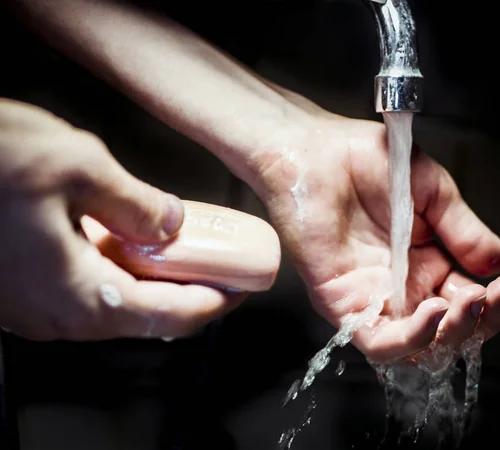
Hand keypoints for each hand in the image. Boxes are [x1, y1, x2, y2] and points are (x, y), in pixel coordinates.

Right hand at [0, 99, 244, 340]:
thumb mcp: (75, 166)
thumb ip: (134, 202)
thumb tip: (171, 223)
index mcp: (81, 297)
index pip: (173, 316)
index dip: (217, 301)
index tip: (243, 284)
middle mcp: (60, 315)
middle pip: (148, 315)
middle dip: (193, 291)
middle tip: (222, 264)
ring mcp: (38, 308)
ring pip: (118, 304)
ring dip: (158, 281)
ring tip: (187, 250)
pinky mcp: (23, 289)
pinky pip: (88, 289)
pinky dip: (123, 271)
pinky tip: (134, 243)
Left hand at [257, 113, 499, 362]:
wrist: (316, 150)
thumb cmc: (369, 162)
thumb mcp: (432, 191)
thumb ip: (464, 230)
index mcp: (426, 264)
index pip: (466, 302)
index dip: (494, 303)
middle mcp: (400, 288)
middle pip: (446, 332)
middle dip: (479, 323)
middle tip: (494, 296)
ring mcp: (371, 298)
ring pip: (416, 347)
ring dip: (450, 334)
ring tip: (468, 302)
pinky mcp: (341, 302)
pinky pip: (376, 340)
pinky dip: (410, 338)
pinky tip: (434, 311)